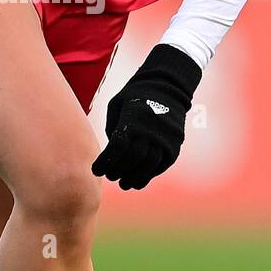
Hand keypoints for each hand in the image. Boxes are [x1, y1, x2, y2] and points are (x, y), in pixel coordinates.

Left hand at [91, 43, 201, 189]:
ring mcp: (165, 139)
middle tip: (110, 176)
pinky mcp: (174, 146)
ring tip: (124, 183)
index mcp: (133, 119)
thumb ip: (112, 128)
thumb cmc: (135, 96)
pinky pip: (161, 166)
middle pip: (132, 158)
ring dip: (134, 178)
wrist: (168, 87)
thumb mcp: (117, 105)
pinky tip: (138, 180)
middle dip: (118, 171)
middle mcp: (150, 130)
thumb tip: (110, 154)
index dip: (105, 162)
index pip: (117, 147)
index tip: (96, 170)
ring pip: (148, 165)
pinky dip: (148, 175)